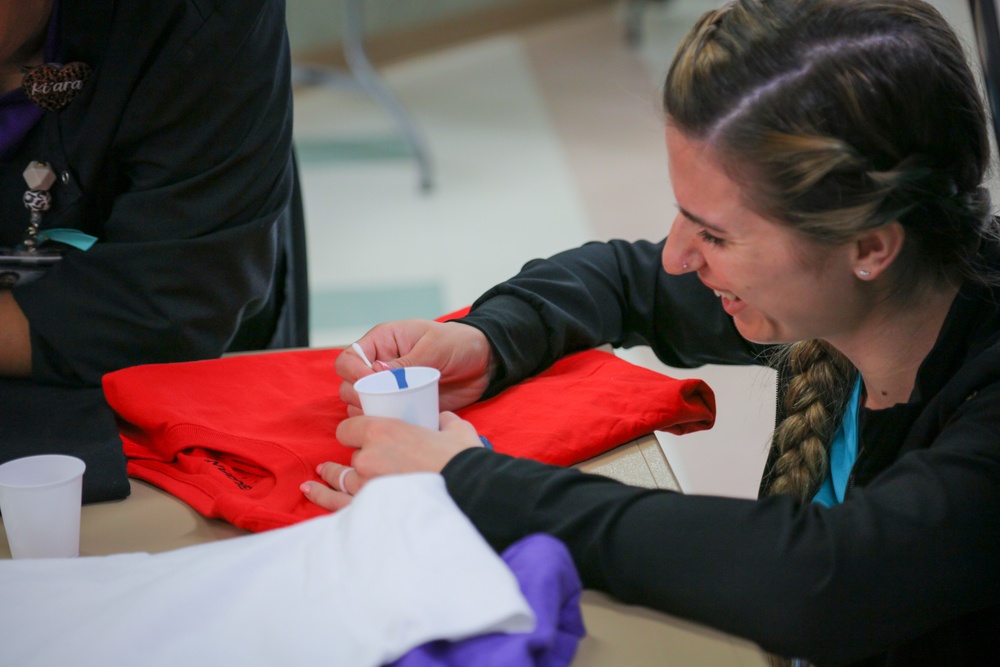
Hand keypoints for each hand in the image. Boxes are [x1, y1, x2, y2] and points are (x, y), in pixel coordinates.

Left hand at [300, 411, 482, 510]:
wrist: (471, 493)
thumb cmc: (462, 460)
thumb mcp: (455, 429)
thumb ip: (443, 420)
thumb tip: (441, 420)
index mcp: (382, 431)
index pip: (349, 428)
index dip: (353, 431)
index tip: (359, 435)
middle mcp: (367, 457)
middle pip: (350, 457)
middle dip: (356, 458)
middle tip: (358, 459)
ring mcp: (365, 486)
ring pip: (341, 480)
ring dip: (333, 477)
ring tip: (322, 475)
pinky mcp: (369, 511)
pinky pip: (337, 504)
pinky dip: (323, 496)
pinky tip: (311, 490)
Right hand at [337, 319, 494, 414]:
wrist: (484, 362)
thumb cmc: (458, 343)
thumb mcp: (434, 346)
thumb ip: (407, 361)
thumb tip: (376, 372)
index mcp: (382, 343)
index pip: (350, 358)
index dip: (353, 372)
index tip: (370, 382)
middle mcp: (379, 366)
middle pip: (349, 385)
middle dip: (359, 396)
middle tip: (382, 401)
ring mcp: (390, 389)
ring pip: (362, 406)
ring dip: (371, 413)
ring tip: (393, 413)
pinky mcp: (403, 406)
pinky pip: (385, 419)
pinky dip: (388, 424)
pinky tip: (402, 424)